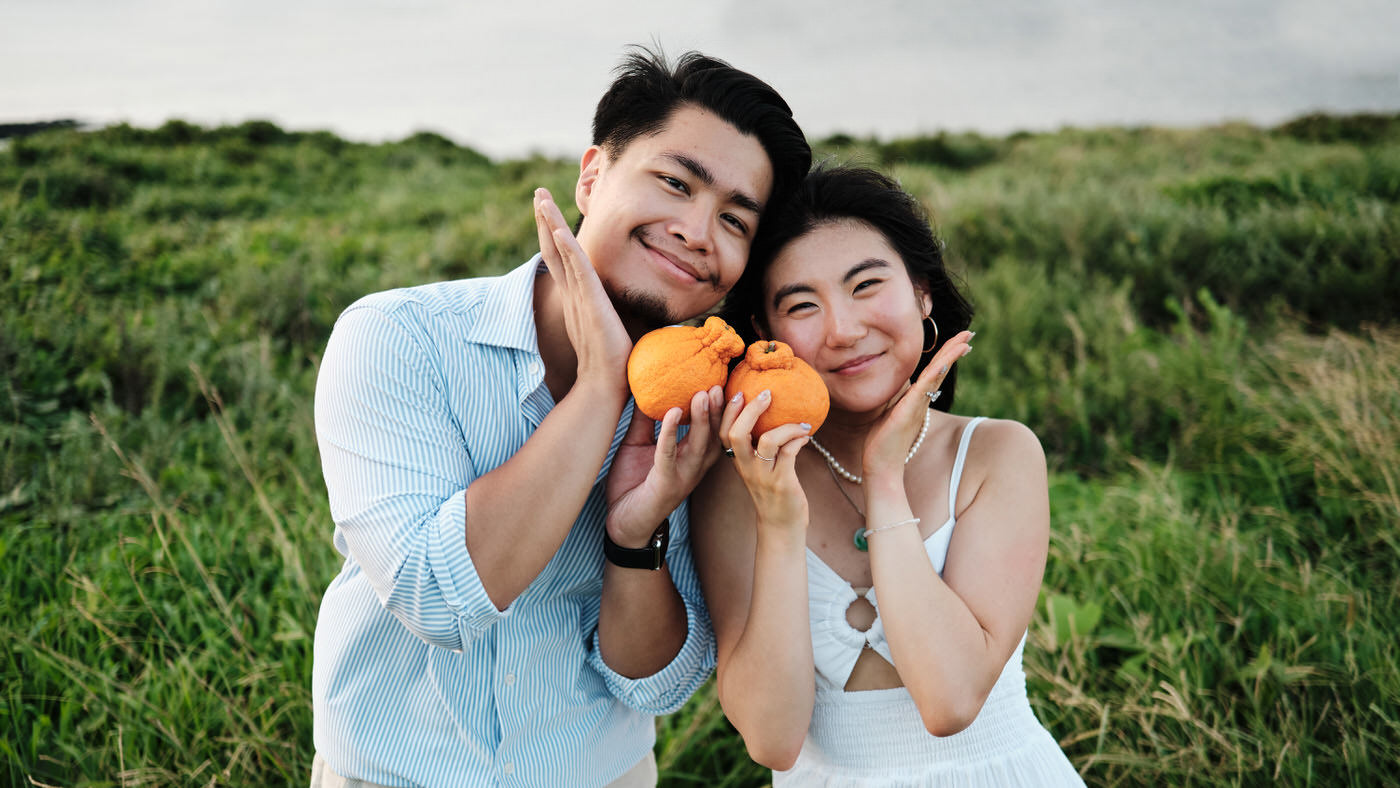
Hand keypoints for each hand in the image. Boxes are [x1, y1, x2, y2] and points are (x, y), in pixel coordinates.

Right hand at [534, 188, 632, 390]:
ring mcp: (579, 298)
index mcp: (579, 300)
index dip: (555, 236)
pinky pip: (578, 269)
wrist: (606, 386)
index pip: (563, 261)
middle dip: (546, 220)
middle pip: (554, 250)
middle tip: (539, 193)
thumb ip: (622, 315)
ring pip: (561, 252)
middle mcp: (573, 295)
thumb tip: (643, 311)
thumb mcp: (618, 329)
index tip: (550, 214)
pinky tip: (561, 229)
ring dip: (551, 223)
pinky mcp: (590, 303)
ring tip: (541, 197)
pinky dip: (567, 248)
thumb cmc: (615, 364)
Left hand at [605, 386, 726, 546]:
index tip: (724, 380)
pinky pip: (669, 455)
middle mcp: (694, 466)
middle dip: (720, 409)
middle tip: (721, 383)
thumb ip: (645, 419)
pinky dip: (671, 433)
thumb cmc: (633, 483)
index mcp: (692, 456)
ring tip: (704, 394)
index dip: (720, 407)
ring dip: (702, 418)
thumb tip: (644, 386)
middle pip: (715, 435)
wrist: (622, 523)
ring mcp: (682, 476)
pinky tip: (672, 413)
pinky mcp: (664, 483)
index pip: (713, 428)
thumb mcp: (639, 444)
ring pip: (699, 444)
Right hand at [720, 389, 811, 532]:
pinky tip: (806, 437)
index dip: (728, 411)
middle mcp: (747, 468)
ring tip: (801, 424)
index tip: (739, 392)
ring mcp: (764, 476)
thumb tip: (773, 416)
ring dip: (787, 426)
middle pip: (737, 434)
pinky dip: (799, 439)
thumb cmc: (773, 493)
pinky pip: (790, 453)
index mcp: (739, 462)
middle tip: (767, 394)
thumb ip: (759, 447)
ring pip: (768, 441)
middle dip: (751, 410)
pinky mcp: (782, 483)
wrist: (781, 527)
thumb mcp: (759, 469)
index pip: (723, 433)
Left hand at [861, 330, 974, 483]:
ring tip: (964, 342)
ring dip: (950, 357)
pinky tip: (943, 361)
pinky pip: (924, 388)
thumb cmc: (882, 442)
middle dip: (954, 350)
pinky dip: (935, 374)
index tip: (958, 340)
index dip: (946, 355)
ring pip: (937, 375)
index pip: (935, 372)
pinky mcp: (909, 411)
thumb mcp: (888, 412)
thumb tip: (894, 389)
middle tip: (969, 333)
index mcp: (917, 399)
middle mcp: (921, 400)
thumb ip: (894, 399)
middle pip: (941, 369)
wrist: (881, 466)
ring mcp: (917, 405)